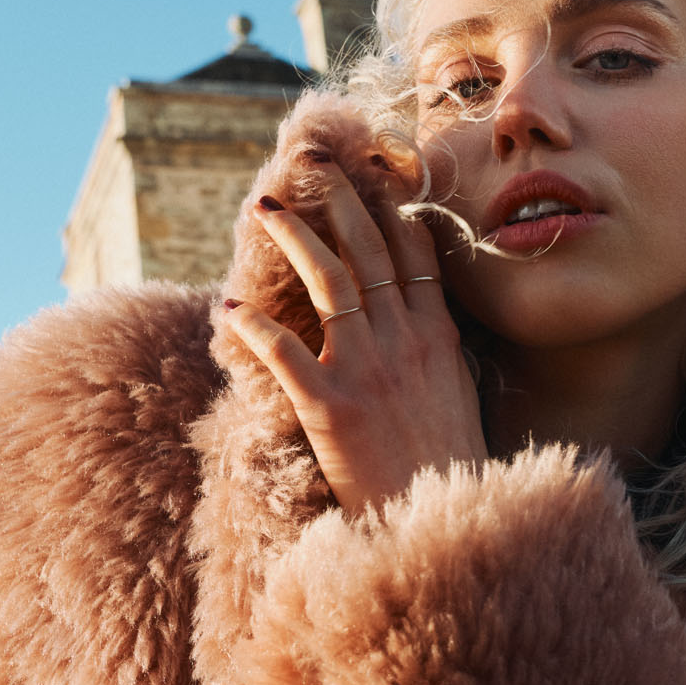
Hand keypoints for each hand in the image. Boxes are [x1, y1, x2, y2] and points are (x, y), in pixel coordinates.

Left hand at [223, 158, 488, 516]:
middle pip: (369, 251)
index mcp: (436, 335)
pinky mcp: (331, 408)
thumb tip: (423, 308)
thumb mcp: (457, 391)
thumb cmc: (445, 464)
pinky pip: (284, 353)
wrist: (441, 522)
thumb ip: (436, 344)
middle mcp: (404, 341)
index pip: (413, 252)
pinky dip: (254, 327)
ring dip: (294, 238)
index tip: (371, 171)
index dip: (389, 206)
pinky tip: (229, 306)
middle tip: (314, 162)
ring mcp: (368, 370)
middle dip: (340, 199)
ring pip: (328, 282)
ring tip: (265, 207)